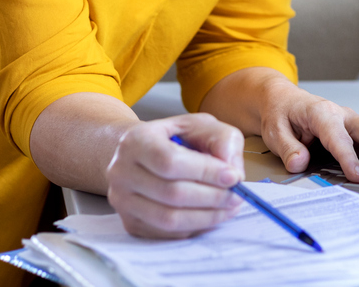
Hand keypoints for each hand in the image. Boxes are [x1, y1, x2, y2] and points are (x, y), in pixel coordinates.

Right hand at [105, 113, 245, 238]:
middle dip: (212, 197)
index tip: (233, 176)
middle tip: (236, 196)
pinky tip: (211, 215)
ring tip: (229, 207)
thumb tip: (231, 171)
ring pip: (169, 219)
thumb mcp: (200, 125)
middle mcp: (121, 171)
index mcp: (136, 140)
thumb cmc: (174, 139)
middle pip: (171, 193)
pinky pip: (167, 233)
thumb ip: (221, 139)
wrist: (142, 155)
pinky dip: (195, 227)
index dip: (205, 172)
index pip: (170, 161)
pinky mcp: (130, 223)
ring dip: (207, 216)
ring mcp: (123, 201)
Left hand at [257, 80, 358, 182]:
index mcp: (320, 113)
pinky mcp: (357, 129)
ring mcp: (352, 121)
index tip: (357, 176)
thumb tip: (299, 163)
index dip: (349, 157)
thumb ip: (288, 147)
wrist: (284, 100)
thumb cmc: (281, 114)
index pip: (338, 136)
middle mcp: (342, 114)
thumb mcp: (274, 130)